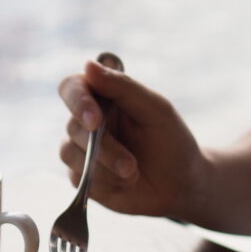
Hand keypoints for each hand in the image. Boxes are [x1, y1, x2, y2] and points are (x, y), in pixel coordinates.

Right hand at [58, 59, 208, 219]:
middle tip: (131, 165)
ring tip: (132, 174)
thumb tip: (88, 65)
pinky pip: (77, 178)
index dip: (77, 101)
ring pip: (70, 153)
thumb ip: (123, 87)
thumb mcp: (156, 110)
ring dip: (102, 168)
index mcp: (103, 97)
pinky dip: (102, 183)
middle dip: (103, 148)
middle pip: (72, 126)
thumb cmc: (172, 143)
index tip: (95, 120)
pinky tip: (124, 184)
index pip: (72, 88)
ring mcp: (81, 150)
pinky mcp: (82, 177)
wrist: (180, 186)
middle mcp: (87, 121)